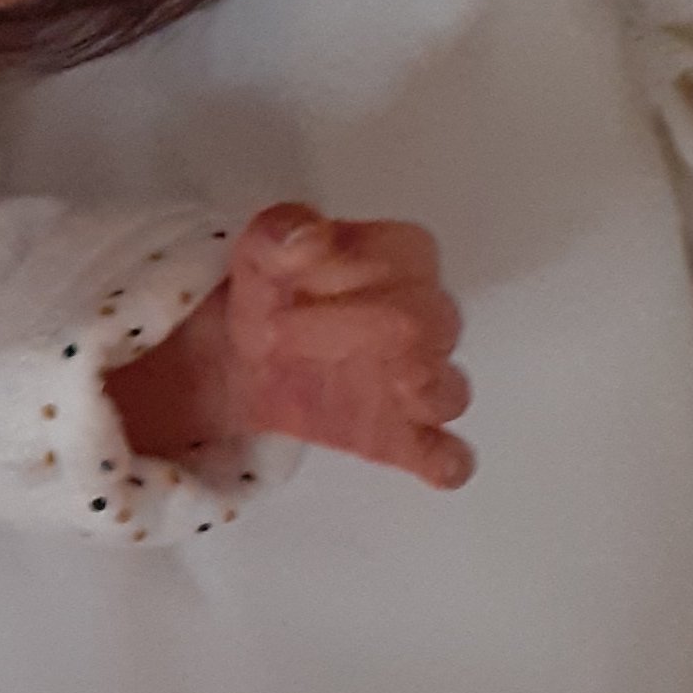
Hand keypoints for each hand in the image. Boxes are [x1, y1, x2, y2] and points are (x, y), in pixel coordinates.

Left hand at [109, 203, 472, 490]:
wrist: (241, 356)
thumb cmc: (272, 293)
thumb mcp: (260, 251)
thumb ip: (282, 233)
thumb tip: (308, 236)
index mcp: (403, 260)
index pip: (407, 257)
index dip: (352, 270)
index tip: (288, 287)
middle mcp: (426, 319)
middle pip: (426, 322)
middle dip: (356, 327)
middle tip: (279, 333)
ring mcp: (420, 382)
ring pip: (451, 389)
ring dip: (419, 389)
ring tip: (383, 383)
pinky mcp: (404, 437)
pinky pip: (446, 456)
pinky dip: (443, 460)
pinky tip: (429, 459)